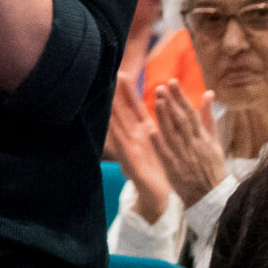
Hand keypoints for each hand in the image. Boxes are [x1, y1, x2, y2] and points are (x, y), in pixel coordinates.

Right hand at [106, 86, 173, 221]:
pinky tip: (110, 123)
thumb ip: (155, 126)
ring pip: (119, 125)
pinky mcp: (130, 161)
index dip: (129, 90)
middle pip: (124, 111)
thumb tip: (161, 105)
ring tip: (106, 93)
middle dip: (117, 94)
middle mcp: (135, 136)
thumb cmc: (158, 167)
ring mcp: (130, 148)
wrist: (159, 194)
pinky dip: (116, 134)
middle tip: (110, 75)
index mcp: (145, 129)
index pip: (135, 106)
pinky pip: (122, 146)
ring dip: (112, 110)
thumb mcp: (157, 143)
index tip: (123, 73)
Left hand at [151, 81, 227, 209]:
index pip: (191, 113)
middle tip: (160, 87)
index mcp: (204, 138)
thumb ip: (209, 118)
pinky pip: (166, 155)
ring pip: (173, 135)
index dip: (181, 97)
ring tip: (157, 101)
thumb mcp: (215, 142)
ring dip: (165, 118)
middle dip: (172, 103)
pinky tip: (151, 131)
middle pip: (182, 121)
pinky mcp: (175, 169)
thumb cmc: (212, 167)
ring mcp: (184, 157)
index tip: (172, 82)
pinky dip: (160, 143)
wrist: (211, 196)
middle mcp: (194, 145)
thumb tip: (209, 94)